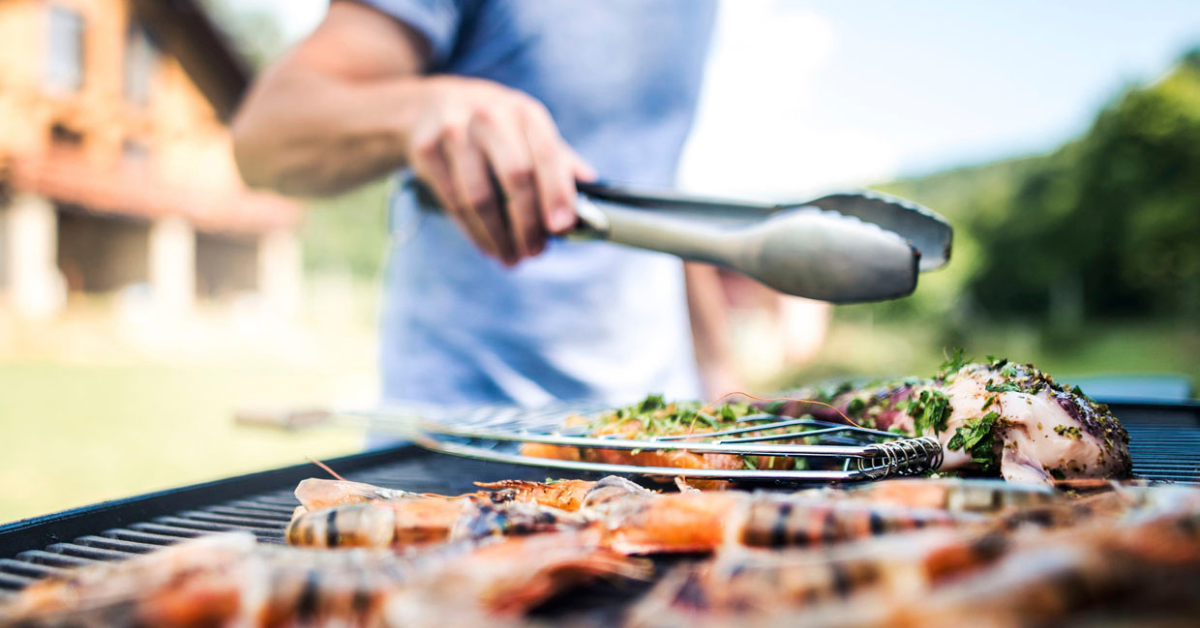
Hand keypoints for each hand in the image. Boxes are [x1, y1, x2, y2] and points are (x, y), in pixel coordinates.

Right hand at [403, 77, 595, 264]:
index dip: (557, 194)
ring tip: (512, 258)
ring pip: (479, 197)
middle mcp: (490, 116)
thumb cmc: (491, 125)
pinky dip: (474, 233)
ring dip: (499, 236)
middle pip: (515, 178)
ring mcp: (455, 131)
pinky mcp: (426, 150)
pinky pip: (453, 203)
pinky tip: (488, 247)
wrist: (426, 106)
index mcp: (524, 112)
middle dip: (528, 223)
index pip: (547, 154)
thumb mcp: (525, 128)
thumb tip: (592, 185)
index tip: (562, 228)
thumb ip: (557, 157)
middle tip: (536, 252)